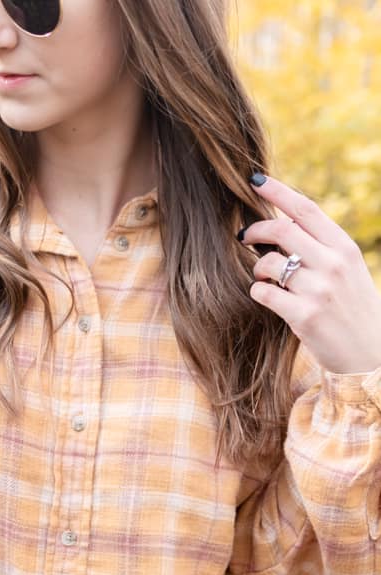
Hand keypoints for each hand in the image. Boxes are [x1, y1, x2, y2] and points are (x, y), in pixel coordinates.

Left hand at [238, 174, 380, 374]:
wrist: (369, 355)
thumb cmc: (352, 310)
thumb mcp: (348, 271)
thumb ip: (322, 248)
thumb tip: (282, 227)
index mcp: (344, 248)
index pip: (306, 209)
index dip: (277, 191)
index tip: (255, 180)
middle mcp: (333, 264)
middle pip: (281, 230)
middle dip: (255, 230)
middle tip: (244, 236)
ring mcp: (319, 290)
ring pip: (268, 263)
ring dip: (258, 268)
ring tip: (264, 278)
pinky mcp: (304, 316)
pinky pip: (263, 293)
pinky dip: (257, 292)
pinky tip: (266, 298)